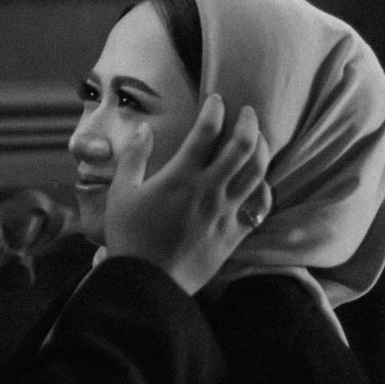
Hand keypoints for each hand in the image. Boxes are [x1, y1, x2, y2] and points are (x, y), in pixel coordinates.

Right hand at [102, 95, 271, 294]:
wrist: (148, 283)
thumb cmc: (129, 237)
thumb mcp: (120, 193)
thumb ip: (133, 157)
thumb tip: (144, 129)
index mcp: (181, 177)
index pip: (206, 132)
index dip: (215, 109)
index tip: (217, 99)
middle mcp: (209, 191)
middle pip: (242, 147)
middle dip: (249, 123)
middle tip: (249, 112)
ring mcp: (225, 214)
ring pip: (257, 173)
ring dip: (262, 150)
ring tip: (259, 139)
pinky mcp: (234, 235)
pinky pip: (260, 207)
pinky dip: (264, 189)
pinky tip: (261, 181)